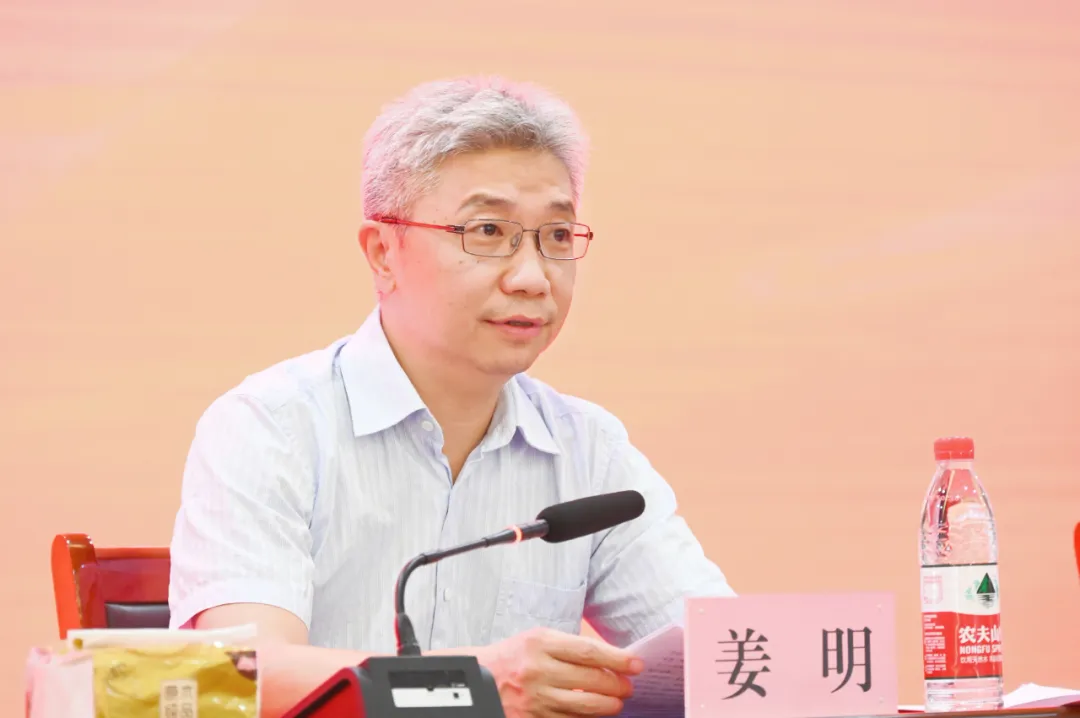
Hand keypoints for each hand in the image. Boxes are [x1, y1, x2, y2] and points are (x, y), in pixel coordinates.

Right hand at [475, 626, 643, 717]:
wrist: (476, 679)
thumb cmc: (512, 656)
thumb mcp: (536, 640)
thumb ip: (568, 646)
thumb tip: (609, 657)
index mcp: (540, 643)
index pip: (588, 652)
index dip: (617, 659)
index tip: (635, 664)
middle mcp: (537, 670)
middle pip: (590, 680)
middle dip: (617, 685)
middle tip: (628, 686)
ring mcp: (534, 698)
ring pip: (584, 706)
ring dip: (608, 705)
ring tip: (617, 702)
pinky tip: (594, 714)